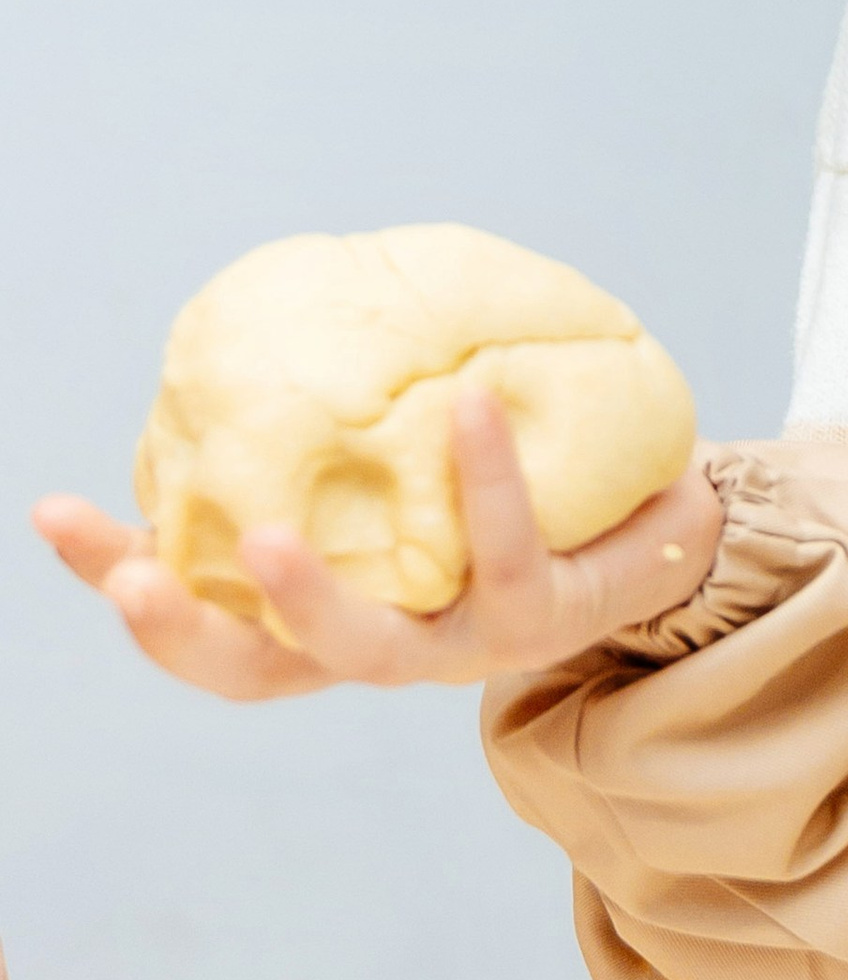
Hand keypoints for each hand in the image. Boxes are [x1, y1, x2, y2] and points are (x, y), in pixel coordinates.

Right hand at [32, 391, 724, 703]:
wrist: (654, 536)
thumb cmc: (507, 495)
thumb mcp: (409, 463)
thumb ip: (348, 416)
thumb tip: (268, 310)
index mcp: (322, 616)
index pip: (202, 613)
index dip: (123, 577)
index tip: (54, 513)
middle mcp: (372, 646)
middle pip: (255, 670)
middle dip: (183, 630)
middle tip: (140, 572)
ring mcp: (451, 644)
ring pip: (367, 649)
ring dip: (313, 595)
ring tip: (272, 532)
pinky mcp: (537, 617)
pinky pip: (503, 548)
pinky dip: (483, 475)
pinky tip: (472, 399)